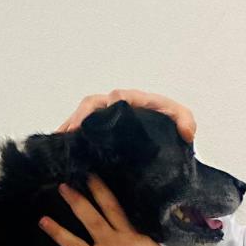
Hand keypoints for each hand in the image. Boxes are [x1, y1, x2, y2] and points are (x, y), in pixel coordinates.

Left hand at [36, 175, 186, 245]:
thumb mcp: (150, 243)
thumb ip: (133, 230)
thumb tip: (123, 218)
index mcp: (127, 234)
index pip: (112, 207)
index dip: (100, 190)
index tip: (89, 177)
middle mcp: (111, 245)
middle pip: (90, 219)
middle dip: (76, 202)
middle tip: (62, 188)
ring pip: (74, 244)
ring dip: (58, 232)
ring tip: (43, 220)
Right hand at [56, 89, 195, 141]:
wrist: (168, 137)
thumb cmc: (172, 123)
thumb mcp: (181, 119)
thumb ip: (185, 121)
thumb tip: (186, 133)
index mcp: (134, 100)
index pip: (116, 97)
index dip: (104, 106)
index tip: (98, 117)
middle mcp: (117, 104)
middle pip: (92, 104)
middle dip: (78, 116)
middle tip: (68, 131)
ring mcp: (107, 116)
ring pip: (83, 115)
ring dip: (70, 125)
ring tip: (59, 140)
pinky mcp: (101, 129)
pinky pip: (83, 127)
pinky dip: (70, 134)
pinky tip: (61, 148)